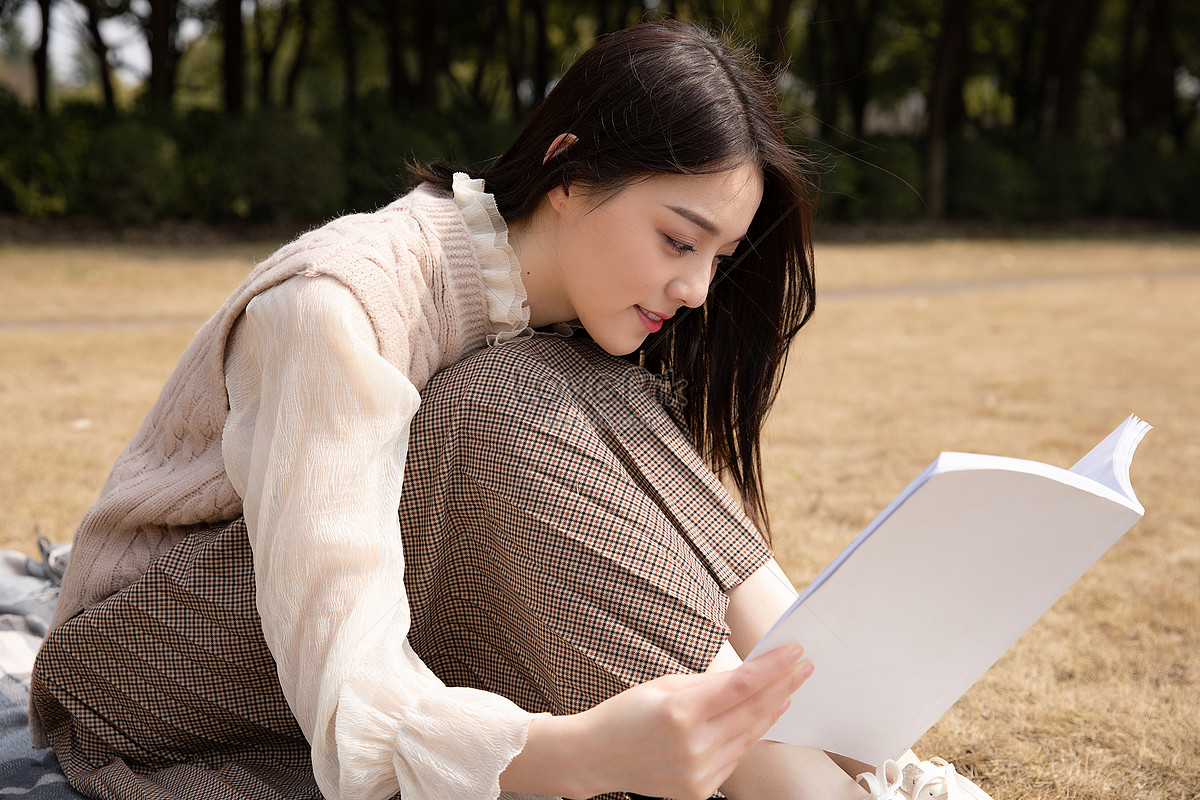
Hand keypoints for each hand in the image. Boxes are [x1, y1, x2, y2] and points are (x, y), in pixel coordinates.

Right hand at [556, 645, 811, 798]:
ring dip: (772, 711)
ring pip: (750, 737)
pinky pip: (735, 758)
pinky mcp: (699, 790)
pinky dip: (751, 736)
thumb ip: (711, 682)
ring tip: (788, 690)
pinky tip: (762, 719)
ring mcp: (697, 772)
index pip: (742, 685)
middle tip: (804, 667)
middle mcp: (692, 746)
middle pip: (753, 711)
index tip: (794, 651)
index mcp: (680, 712)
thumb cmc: (627, 713)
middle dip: (783, 686)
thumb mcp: (665, 684)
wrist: (595, 756)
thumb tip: (751, 674)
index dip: (773, 667)